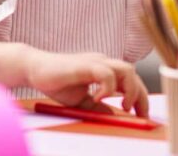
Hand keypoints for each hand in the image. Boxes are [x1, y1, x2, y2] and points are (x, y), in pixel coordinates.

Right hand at [27, 50, 148, 117]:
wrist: (35, 69)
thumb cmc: (57, 82)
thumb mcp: (81, 100)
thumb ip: (96, 106)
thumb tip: (112, 116)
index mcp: (104, 69)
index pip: (131, 80)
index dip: (140, 97)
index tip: (142, 115)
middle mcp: (103, 62)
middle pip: (133, 74)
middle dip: (141, 96)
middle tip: (140, 115)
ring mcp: (95, 61)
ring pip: (126, 69)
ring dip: (130, 90)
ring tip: (123, 106)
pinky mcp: (85, 64)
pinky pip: (105, 73)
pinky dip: (108, 87)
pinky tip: (98, 98)